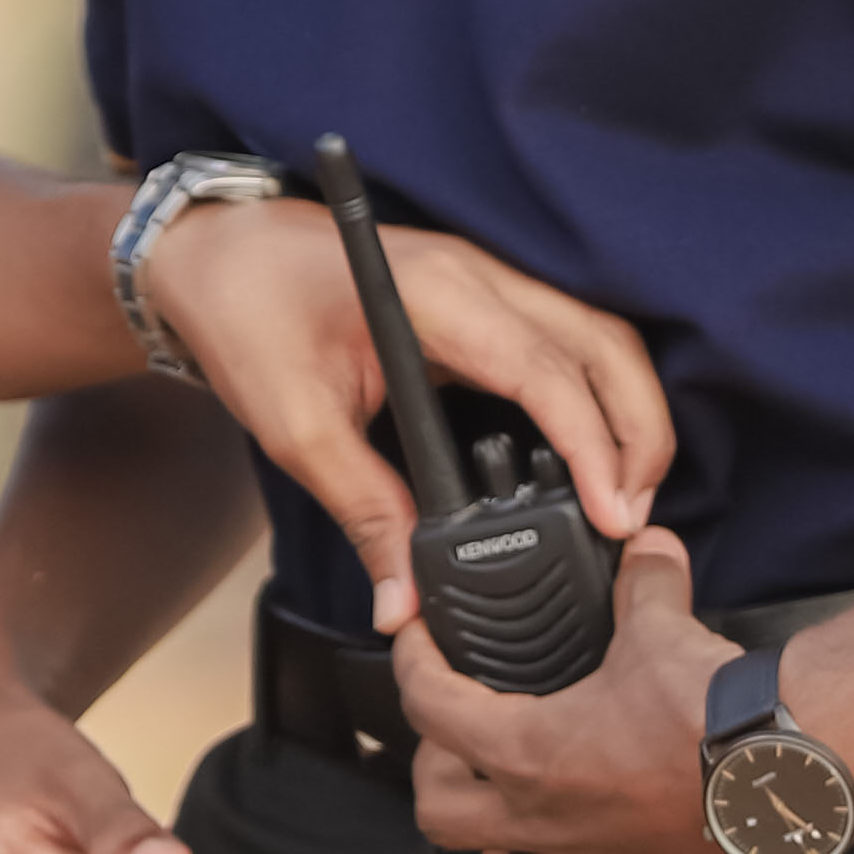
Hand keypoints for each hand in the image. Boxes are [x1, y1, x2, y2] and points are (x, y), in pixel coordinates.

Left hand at [137, 186, 668, 605]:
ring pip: (597, 337)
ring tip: (623, 497)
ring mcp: (486, 278)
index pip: (548, 370)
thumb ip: (364, 513)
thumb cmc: (246, 313)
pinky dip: (596, 394)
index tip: (615, 514)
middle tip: (635, 517)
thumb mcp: (297, 426)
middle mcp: (479, 275)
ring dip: (627, 412)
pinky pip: (566, 339)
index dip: (594, 445)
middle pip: (604, 343)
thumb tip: (404, 601)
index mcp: (437, 295)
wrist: (213, 252)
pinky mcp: (481, 296)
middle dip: (640, 431)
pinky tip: (590, 454)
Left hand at [388, 527, 749, 853]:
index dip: (412, 665)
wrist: (794, 767)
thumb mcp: (661, 624)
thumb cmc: (717, 707)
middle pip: (445, 821)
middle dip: (439, 785)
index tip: (416, 646)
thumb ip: (642, 582)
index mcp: (532, 753)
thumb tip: (645, 548)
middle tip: (461, 756)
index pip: (432, 708)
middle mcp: (555, 823)